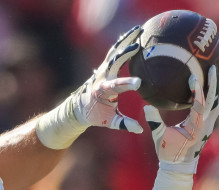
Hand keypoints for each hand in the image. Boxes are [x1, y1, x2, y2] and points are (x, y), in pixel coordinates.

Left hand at [36, 26, 143, 148]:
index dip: (127, 84)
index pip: (116, 86)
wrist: (79, 107)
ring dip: (126, 41)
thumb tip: (140, 130)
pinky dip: (123, 42)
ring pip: (114, 52)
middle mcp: (102, 77)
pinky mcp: (105, 65)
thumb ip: (123, 124)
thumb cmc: (95, 116)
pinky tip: (132, 33)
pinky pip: (114, 51)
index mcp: (102, 92)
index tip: (139, 82)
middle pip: (115, 62)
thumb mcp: (108, 122)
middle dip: (126, 53)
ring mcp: (102, 69)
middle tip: (139, 44)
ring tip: (138, 30)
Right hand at [144, 64, 218, 172]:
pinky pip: (216, 106)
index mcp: (195, 126)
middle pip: (214, 99)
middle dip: (215, 83)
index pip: (199, 103)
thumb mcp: (160, 138)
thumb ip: (154, 122)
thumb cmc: (168, 153)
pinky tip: (217, 86)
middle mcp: (206, 124)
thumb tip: (147, 107)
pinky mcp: (209, 125)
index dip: (197, 89)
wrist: (180, 167)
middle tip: (215, 67)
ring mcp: (209, 125)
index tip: (193, 75)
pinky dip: (217, 94)